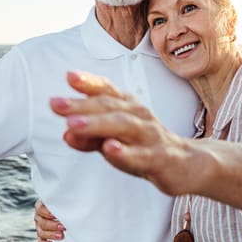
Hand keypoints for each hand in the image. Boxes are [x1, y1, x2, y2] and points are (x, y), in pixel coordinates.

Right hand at [33, 199, 64, 241]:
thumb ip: (64, 203)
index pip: (40, 208)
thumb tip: (72, 204)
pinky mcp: (41, 236)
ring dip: (51, 235)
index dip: (47, 212)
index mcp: (41, 206)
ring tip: (61, 236)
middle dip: (53, 225)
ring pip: (41, 232)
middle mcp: (39, 216)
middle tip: (63, 227)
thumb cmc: (63, 204)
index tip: (54, 215)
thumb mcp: (63, 201)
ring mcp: (39, 227)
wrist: (63, 212)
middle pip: (42, 222)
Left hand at [49, 71, 193, 195]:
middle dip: (80, 105)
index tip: (69, 76)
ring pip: (123, 126)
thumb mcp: (114, 139)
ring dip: (97, 124)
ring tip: (72, 124)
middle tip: (55, 104)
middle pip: (108, 106)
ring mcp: (150, 135)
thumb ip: (89, 137)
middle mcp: (139, 115)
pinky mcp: (160, 158)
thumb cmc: (144, 146)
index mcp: (127, 106)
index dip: (88, 82)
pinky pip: (141, 155)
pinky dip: (124, 152)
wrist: (186, 165)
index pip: (106, 89)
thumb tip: (65, 133)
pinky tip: (109, 149)